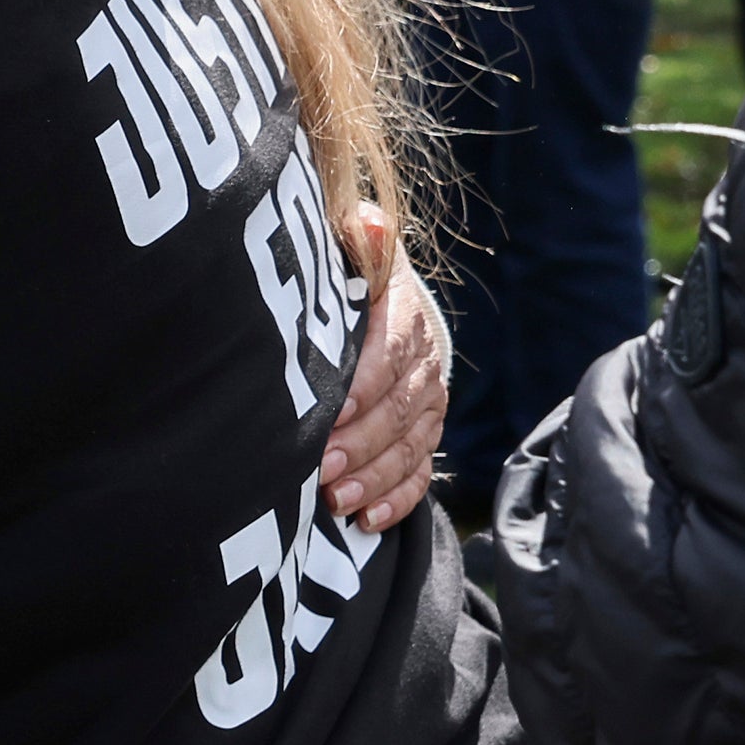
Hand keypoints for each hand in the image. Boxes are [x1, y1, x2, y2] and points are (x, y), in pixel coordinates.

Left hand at [323, 207, 448, 532]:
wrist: (382, 299)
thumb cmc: (347, 274)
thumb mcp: (350, 246)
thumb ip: (359, 239)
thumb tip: (370, 223)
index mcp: (403, 316)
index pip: (387, 355)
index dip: (362, 387)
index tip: (329, 412)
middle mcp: (423, 363)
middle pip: (398, 410)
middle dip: (358, 445)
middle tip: (317, 471)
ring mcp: (428, 403)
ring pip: (409, 446)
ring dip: (373, 478)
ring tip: (334, 502)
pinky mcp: (424, 433)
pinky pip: (420, 471)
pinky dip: (397, 499)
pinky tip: (367, 520)